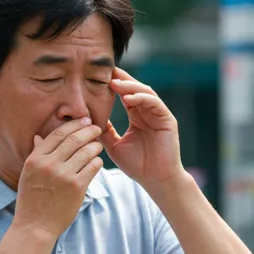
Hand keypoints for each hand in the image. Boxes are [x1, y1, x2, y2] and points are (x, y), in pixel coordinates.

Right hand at [14, 117, 105, 239]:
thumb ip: (36, 154)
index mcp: (35, 159)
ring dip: (95, 146)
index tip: (83, 121)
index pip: (57, 134)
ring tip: (97, 146)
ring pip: (87, 151)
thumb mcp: (28, 174)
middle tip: (96, 128)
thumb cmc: (31, 200)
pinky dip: (97, 162)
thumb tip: (40, 136)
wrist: (35, 226)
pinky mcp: (77, 187)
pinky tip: (96, 162)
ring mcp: (63, 175)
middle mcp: (49, 164)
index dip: (73, 125)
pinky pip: (93, 166)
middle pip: (74, 139)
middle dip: (89, 130)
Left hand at [101, 69, 185, 188]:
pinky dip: (142, 98)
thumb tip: (85, 121)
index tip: (96, 78)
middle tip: (105, 72)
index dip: (113, 86)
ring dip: (129, 86)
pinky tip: (129, 98)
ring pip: (144, 92)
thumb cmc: (137, 165)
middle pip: (134, 89)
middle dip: (121, 80)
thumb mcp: (113, 146)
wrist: (155, 180)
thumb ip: (104, 131)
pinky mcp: (167, 119)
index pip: (124, 95)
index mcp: (137, 116)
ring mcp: (158, 114)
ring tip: (114, 83)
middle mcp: (148, 112)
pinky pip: (154, 103)